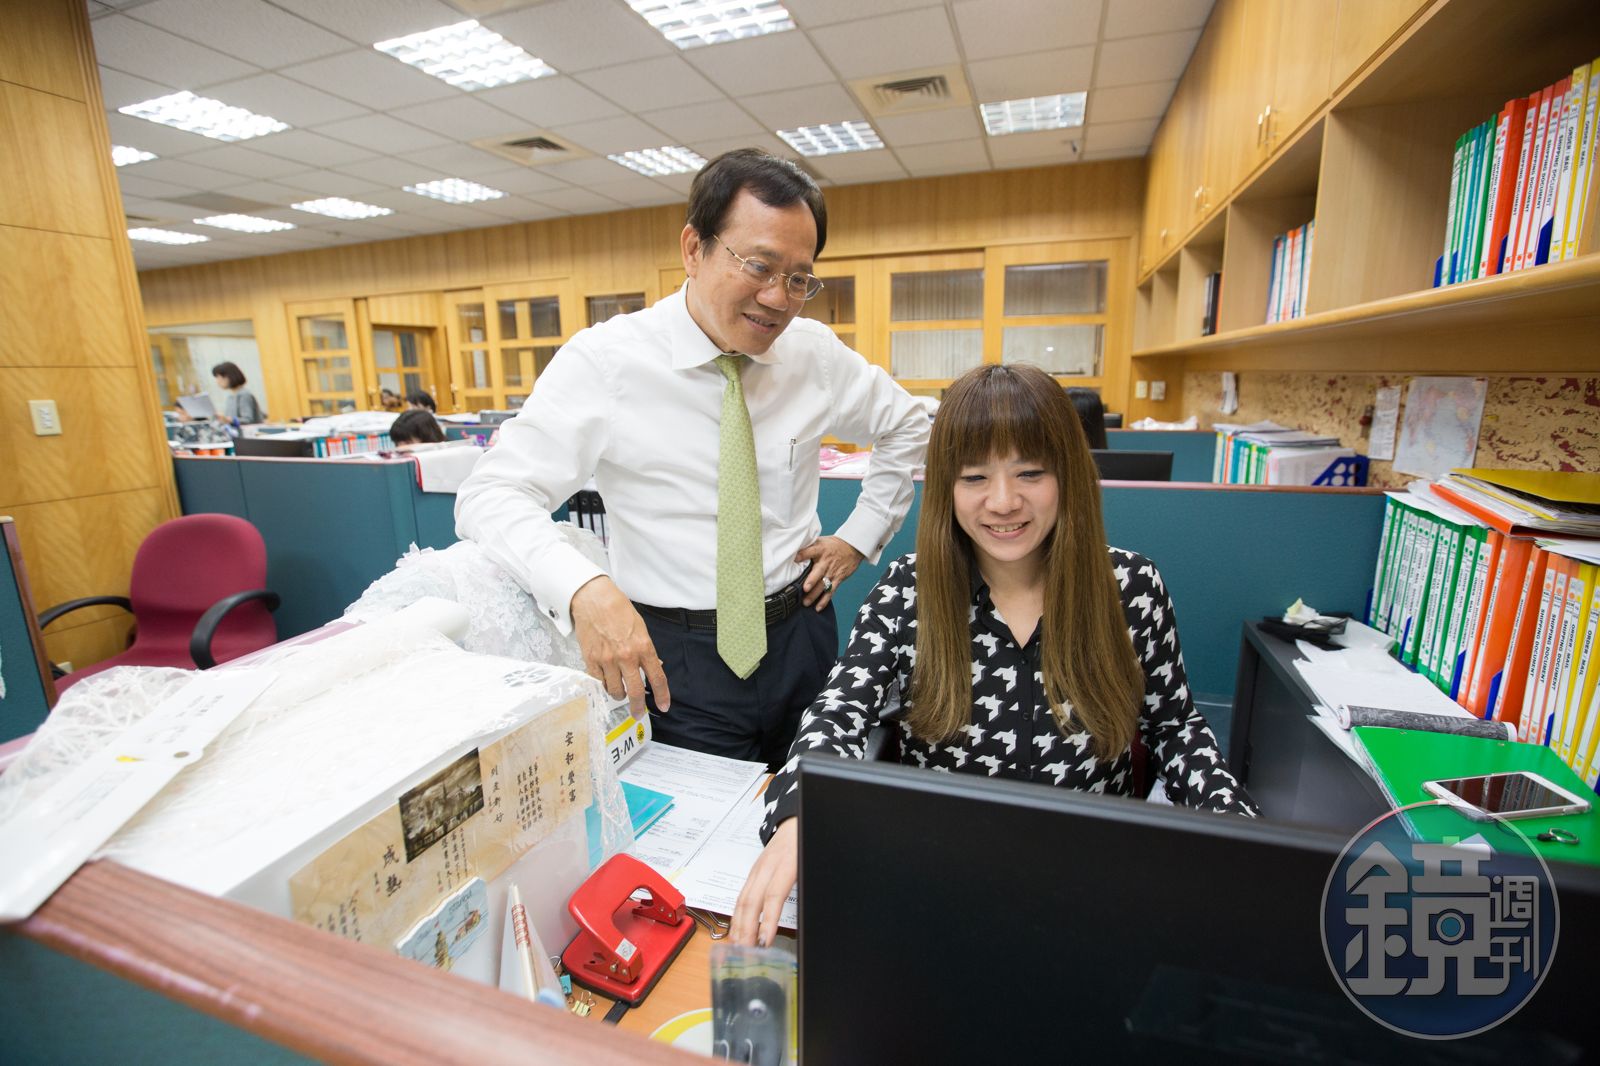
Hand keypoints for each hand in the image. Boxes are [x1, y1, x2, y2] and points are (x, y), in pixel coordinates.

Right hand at [570, 575, 669, 718]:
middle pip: (635, 692)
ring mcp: (607, 660)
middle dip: (638, 707)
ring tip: (620, 692)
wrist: (594, 600)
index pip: (657, 678)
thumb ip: (647, 650)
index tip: (664, 706)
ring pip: (615, 690)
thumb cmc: (618, 610)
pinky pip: (599, 682)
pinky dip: (604, 685)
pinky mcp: (591, 660)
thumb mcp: (641, 628)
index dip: (662, 695)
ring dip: (619, 695)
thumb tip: (655, 667)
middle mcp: (626, 656)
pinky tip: (607, 682)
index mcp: (643, 647)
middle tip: (638, 713)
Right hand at [731, 818, 796, 946]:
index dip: (768, 920)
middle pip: (752, 901)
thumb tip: (806, 912)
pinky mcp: (752, 872)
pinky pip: (741, 895)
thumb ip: (806, 885)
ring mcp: (757, 869)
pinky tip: (736, 930)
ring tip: (739, 947)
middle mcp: (767, 867)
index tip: (765, 941)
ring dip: (739, 925)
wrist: (793, 821)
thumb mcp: (810, 863)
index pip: (774, 895)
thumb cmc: (804, 843)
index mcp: (785, 864)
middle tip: (746, 952)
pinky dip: (737, 914)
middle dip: (747, 929)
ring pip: (743, 899)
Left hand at [795, 536, 864, 610]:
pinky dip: (824, 600)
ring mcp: (832, 572)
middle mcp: (826, 562)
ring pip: (823, 585)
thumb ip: (808, 546)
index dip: (802, 554)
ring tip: (806, 602)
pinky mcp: (838, 579)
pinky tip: (818, 607)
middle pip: (818, 572)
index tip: (794, 558)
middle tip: (805, 588)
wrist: (852, 547)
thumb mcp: (821, 541)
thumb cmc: (833, 545)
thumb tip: (792, 549)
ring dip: (815, 595)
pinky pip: (831, 591)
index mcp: (820, 550)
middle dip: (812, 581)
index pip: (810, 551)